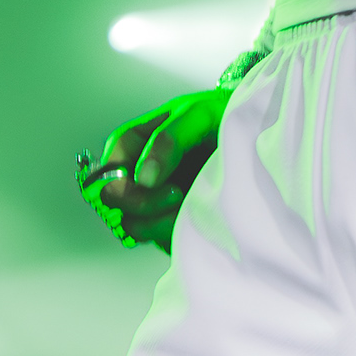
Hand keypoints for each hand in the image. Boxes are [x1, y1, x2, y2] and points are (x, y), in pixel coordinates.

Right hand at [76, 85, 227, 252]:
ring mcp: (150, 199)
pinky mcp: (167, 220)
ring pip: (137, 227)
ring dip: (163, 223)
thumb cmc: (216, 116)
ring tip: (192, 205)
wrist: (246, 135)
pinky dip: (177, 233)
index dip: (127, 189)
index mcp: (131, 144)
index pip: (108, 175)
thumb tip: (143, 179)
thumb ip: (167, 140)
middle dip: (147, 207)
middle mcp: (135, 174)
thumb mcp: (195, 116)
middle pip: (119, 206)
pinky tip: (198, 215)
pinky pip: (160, 240)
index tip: (161, 187)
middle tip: (179, 195)